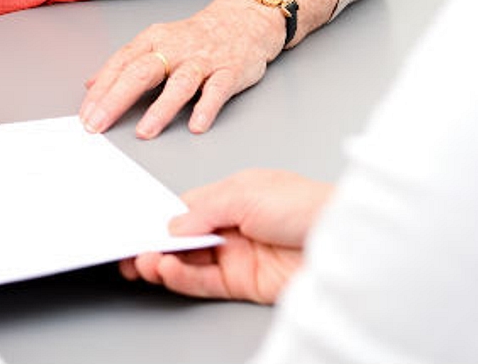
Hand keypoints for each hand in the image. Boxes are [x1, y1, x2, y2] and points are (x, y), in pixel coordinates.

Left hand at [79, 0, 281, 138]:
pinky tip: (195, 125)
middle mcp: (175, 49)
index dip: (101, 90)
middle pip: (141, 72)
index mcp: (154, 40)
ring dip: (161, 108)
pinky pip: (216, 91)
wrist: (244, 19)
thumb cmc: (195, 36)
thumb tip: (91, 84)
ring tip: (144, 131)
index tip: (86, 115)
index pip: (121, 64)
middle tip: (98, 124)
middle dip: (116, 99)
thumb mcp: (155, 42)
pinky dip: (206, 108)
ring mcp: (203, 61)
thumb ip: (125, 63)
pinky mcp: (229, 72)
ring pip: (179, 83)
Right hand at [119, 169, 332, 304]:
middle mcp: (233, 226)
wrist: (345, 242)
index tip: (136, 225)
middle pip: (184, 238)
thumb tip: (172, 224)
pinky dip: (182, 277)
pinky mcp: (243, 283)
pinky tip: (167, 269)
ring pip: (189, 262)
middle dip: (156, 243)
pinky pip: (204, 282)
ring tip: (145, 262)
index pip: (187, 208)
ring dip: (164, 262)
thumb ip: (204, 208)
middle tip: (132, 250)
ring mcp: (237, 255)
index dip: (161, 218)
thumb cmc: (306, 206)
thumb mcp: (246, 192)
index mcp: (233, 196)